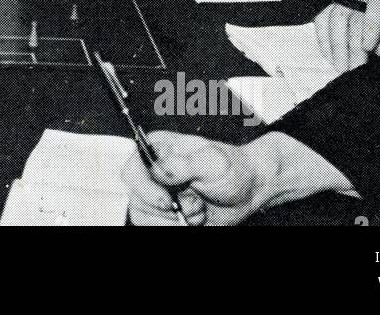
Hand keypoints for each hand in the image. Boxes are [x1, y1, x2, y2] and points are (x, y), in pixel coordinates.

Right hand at [124, 132, 263, 225]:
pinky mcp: (163, 217)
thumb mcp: (212, 161)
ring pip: (143, 218)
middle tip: (195, 203)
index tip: (167, 201)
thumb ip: (182, 164)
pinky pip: (155, 228)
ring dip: (174, 221)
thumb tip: (155, 170)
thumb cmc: (232, 168)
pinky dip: (177, 228)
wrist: (248, 192)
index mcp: (157, 151)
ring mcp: (156, 197)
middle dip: (168, 209)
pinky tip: (195, 219)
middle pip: (136, 199)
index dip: (145, 189)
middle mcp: (152, 174)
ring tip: (198, 210)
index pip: (131, 171)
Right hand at [313, 0, 379, 72]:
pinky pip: (322, 19)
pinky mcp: (338, 4)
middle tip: (353, 68)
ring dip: (335, 45)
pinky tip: (332, 57)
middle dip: (350, 44)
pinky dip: (325, 40)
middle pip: (351, 12)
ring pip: (334, 16)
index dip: (371, 26)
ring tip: (342, 67)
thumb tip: (378, 49)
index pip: (378, 3)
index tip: (368, 48)